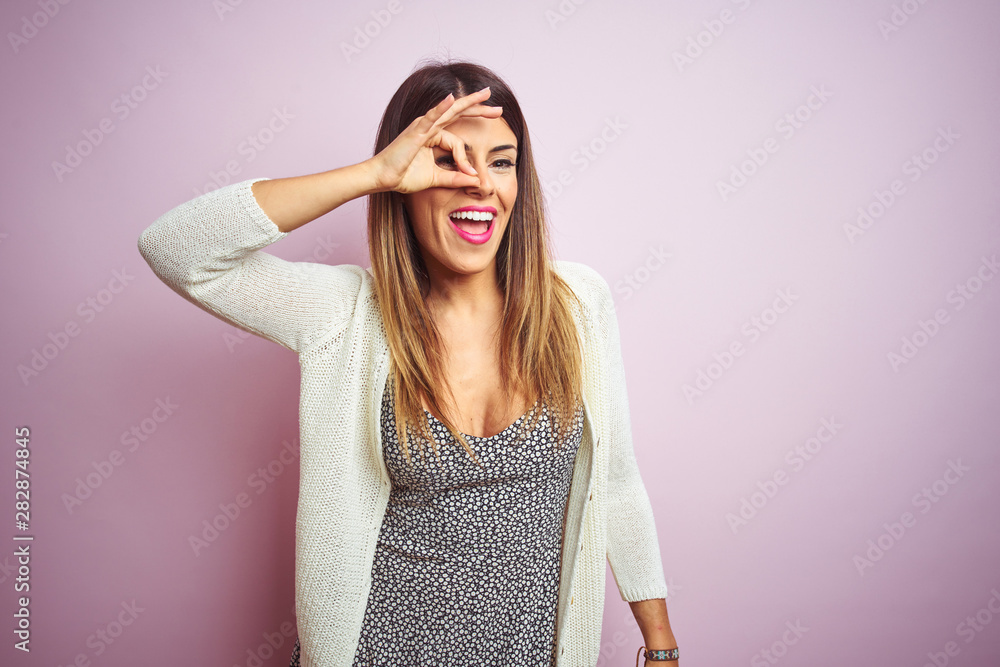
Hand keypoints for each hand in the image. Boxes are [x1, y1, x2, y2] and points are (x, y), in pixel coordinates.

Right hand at [368, 86, 502, 193]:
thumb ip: (455, 178)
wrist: (384, 179)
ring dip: (469, 102)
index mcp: (433, 137)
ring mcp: (423, 126)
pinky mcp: (416, 131)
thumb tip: (475, 180)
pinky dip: (441, 107)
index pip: (458, 142)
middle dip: (479, 109)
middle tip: (498, 108)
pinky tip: (451, 98)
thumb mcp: (436, 178)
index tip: (471, 174)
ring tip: (486, 95)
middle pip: (459, 114)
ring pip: (450, 111)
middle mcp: (430, 127)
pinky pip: (431, 117)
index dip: (466, 158)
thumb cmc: (404, 176)